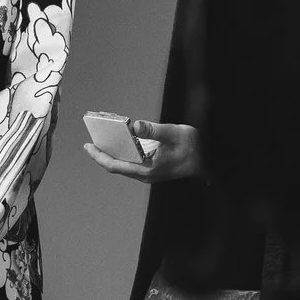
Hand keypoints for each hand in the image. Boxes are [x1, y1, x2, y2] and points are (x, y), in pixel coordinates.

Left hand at [84, 118, 198, 182]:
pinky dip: (124, 153)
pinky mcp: (154, 169)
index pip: (115, 165)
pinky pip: (133, 163)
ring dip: (113, 153)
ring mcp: (150, 173)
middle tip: (91, 141)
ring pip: (124, 165)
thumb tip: (135, 125)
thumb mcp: (174, 133)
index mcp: (147, 169)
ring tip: (104, 139)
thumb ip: (153, 129)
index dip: (99, 156)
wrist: (212, 161)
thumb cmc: (195, 148)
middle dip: (102, 153)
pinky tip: (123, 142)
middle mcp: (146, 174)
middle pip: (117, 166)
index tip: (87, 146)